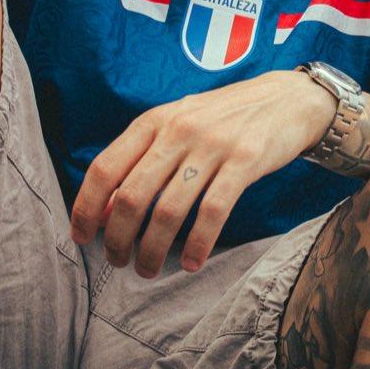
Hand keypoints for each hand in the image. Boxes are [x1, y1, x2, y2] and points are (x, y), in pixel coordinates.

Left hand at [71, 69, 334, 275]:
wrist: (288, 99)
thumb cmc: (226, 118)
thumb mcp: (178, 125)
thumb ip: (143, 159)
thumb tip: (106, 208)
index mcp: (154, 121)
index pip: (105, 167)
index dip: (86, 207)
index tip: (81, 238)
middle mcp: (179, 130)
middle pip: (133, 195)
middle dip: (118, 238)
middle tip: (118, 261)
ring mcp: (213, 145)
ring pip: (169, 209)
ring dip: (153, 249)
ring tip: (148, 269)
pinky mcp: (245, 161)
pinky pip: (213, 212)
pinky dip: (197, 244)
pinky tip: (191, 262)